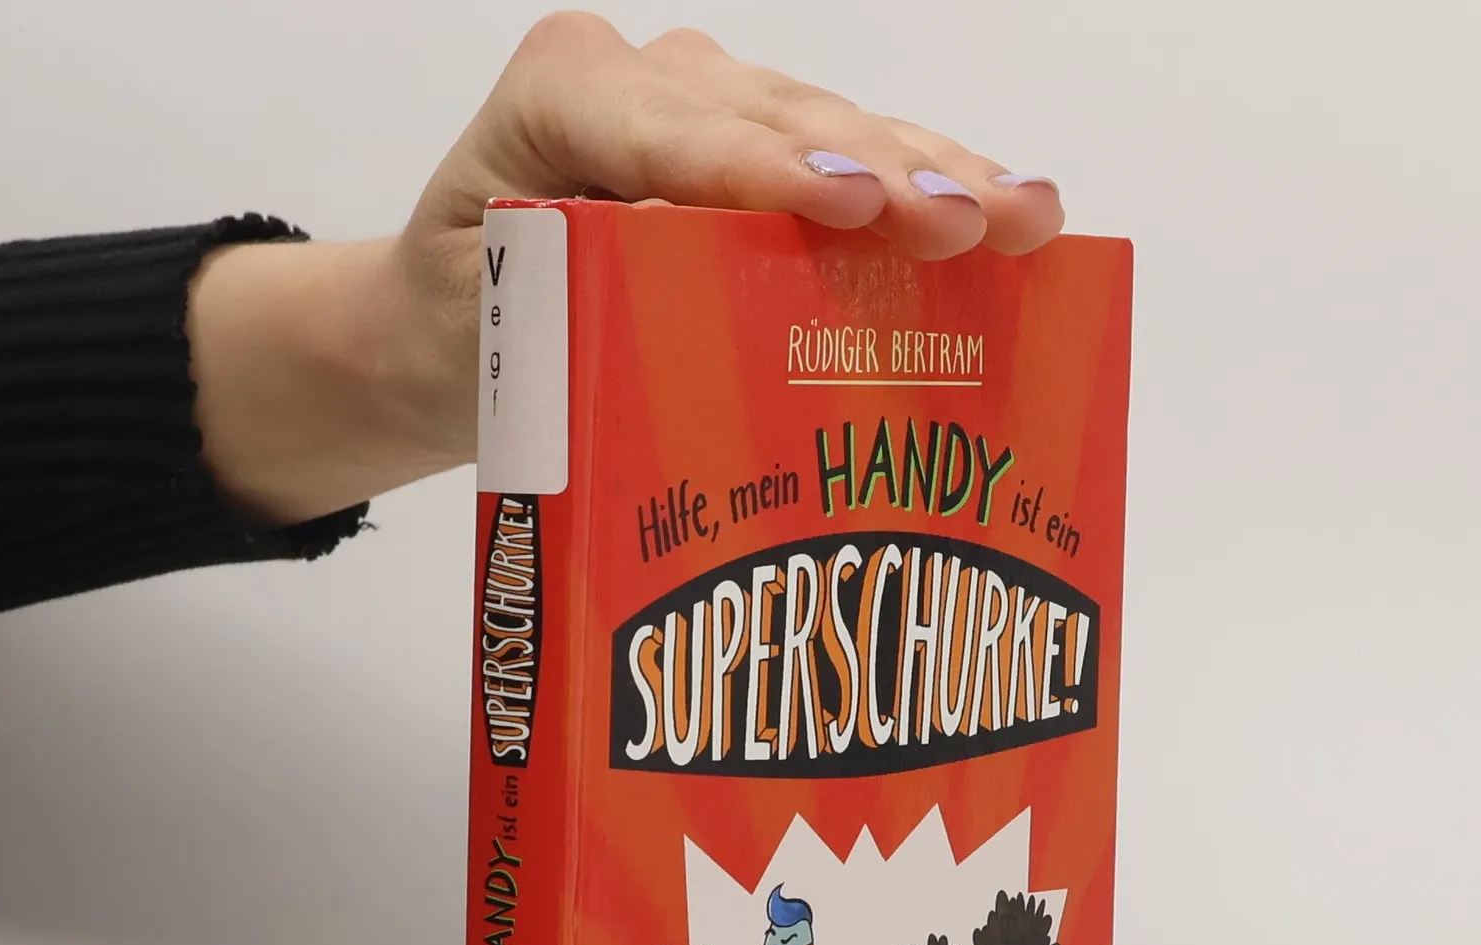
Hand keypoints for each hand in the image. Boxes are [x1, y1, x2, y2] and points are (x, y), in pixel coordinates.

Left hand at [191, 15, 1063, 523]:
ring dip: (939, 175)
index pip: (669, 129)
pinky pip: (857, 160)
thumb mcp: (489, 324)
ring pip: (837, 130)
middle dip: (883, 171)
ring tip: (1028, 219)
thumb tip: (687, 274)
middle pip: (780, 119)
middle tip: (969, 225)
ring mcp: (715, 107)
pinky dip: (934, 190)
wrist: (453, 320)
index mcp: (561, 97)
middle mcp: (648, 82)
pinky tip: (1012, 215)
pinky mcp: (764, 149)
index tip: (845, 208)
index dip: (765, 167)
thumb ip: (566, 292)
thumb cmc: (467, 326)